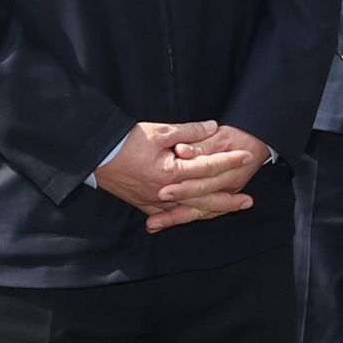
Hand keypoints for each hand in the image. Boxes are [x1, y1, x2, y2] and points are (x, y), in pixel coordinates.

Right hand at [95, 120, 261, 231]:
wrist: (94, 154)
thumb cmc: (125, 141)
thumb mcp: (159, 131)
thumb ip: (189, 131)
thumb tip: (213, 127)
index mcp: (171, 172)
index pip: (208, 167)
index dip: (229, 161)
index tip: (247, 156)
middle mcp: (165, 191)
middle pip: (203, 198)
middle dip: (228, 200)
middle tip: (248, 201)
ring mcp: (154, 201)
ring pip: (188, 211)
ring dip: (210, 211)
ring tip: (228, 210)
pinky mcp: (143, 203)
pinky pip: (169, 214)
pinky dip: (185, 215)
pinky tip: (197, 216)